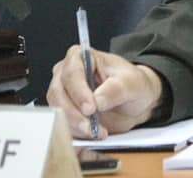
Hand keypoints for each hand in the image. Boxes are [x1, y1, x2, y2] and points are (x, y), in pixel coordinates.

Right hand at [47, 45, 163, 138]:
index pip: (72, 73)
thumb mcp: (133, 83)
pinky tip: (90, 135)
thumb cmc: (132, 84)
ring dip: (75, 125)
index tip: (91, 108)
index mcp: (83, 57)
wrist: (134, 101)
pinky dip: (74, 132)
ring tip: (96, 132)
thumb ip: (117, 88)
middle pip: (59, 93)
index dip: (79, 92)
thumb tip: (98, 99)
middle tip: (91, 127)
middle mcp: (67, 73)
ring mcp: (63, 92)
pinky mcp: (63, 111)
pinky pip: (61, 123)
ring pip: (57, 111)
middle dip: (74, 114)